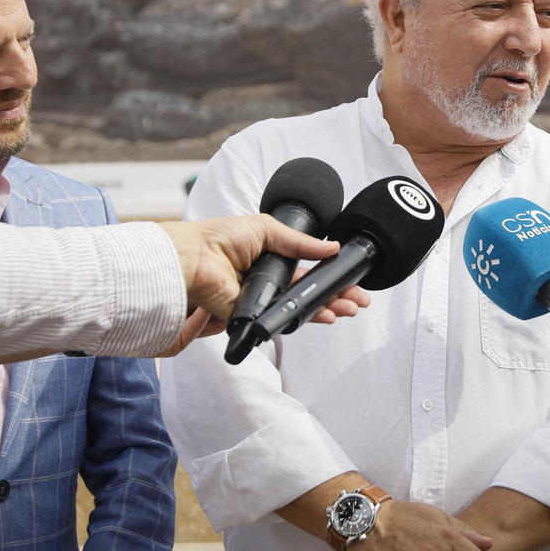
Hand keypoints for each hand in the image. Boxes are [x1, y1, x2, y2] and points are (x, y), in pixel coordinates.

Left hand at [155, 215, 368, 340]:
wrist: (192, 257)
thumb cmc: (217, 238)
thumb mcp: (266, 229)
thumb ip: (300, 242)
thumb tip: (331, 247)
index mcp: (269, 262)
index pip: (306, 274)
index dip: (328, 278)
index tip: (349, 282)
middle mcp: (266, 284)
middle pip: (307, 295)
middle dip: (335, 298)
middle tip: (357, 301)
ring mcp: (259, 302)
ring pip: (298, 311)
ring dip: (325, 310)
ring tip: (347, 309)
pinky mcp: (250, 318)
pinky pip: (279, 321)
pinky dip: (302, 319)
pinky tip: (322, 316)